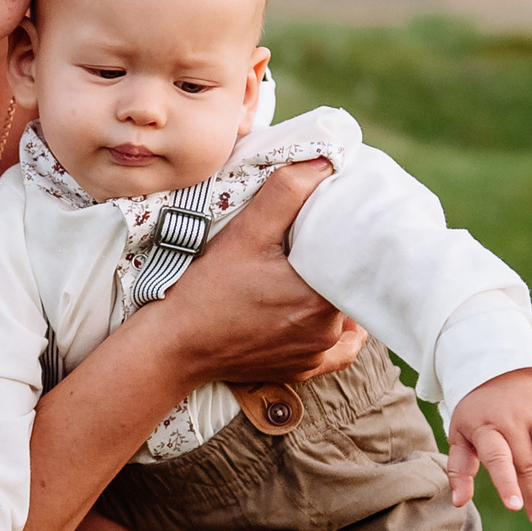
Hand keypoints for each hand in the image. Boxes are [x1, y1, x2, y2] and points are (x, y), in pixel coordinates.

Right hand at [151, 162, 347, 387]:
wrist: (173, 346)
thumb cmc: (206, 291)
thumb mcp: (246, 233)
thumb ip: (287, 193)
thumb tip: (325, 160)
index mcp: (323, 298)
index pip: (358, 260)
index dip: (352, 236)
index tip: (341, 219)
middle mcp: (327, 331)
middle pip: (349, 286)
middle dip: (339, 263)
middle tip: (323, 240)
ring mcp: (315, 354)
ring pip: (343, 315)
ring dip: (334, 293)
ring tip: (317, 270)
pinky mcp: (300, 369)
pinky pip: (334, 350)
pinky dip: (334, 330)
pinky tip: (326, 313)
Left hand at [446, 370, 531, 524]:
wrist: (493, 368)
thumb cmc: (475, 412)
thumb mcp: (459, 435)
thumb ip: (459, 468)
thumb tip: (459, 503)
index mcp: (487, 429)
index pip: (498, 459)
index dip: (506, 482)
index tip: (515, 507)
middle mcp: (514, 422)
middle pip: (528, 463)